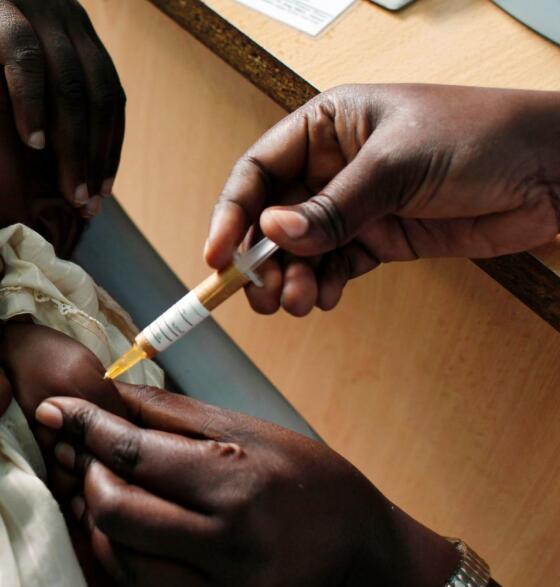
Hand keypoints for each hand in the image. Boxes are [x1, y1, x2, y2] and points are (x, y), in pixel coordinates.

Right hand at [0, 0, 125, 215]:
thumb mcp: (1, 51)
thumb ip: (29, 86)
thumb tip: (37, 155)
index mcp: (72, 28)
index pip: (107, 94)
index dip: (109, 145)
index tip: (102, 190)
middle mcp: (63, 14)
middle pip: (95, 94)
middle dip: (94, 155)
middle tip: (86, 203)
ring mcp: (33, 5)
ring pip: (69, 81)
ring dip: (72, 142)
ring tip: (66, 187)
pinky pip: (22, 56)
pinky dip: (31, 101)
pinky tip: (31, 141)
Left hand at [34, 384, 457, 586]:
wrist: (359, 551)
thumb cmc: (301, 477)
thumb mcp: (246, 428)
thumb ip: (169, 414)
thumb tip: (101, 390)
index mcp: (236, 483)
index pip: (133, 455)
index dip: (85, 428)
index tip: (56, 411)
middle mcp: (229, 544)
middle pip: (114, 513)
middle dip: (89, 480)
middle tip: (94, 462)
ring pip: (120, 561)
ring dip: (100, 524)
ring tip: (111, 497)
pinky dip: (126, 563)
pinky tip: (133, 538)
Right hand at [205, 84, 559, 315]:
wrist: (556, 171)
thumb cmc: (482, 137)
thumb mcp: (397, 164)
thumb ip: (333, 206)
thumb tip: (274, 235)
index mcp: (327, 125)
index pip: (258, 170)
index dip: (232, 213)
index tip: (218, 255)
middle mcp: (333, 164)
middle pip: (270, 217)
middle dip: (259, 259)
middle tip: (261, 294)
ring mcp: (356, 204)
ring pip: (298, 249)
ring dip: (289, 280)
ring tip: (296, 303)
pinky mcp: (382, 237)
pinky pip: (333, 266)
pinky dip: (321, 286)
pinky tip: (322, 298)